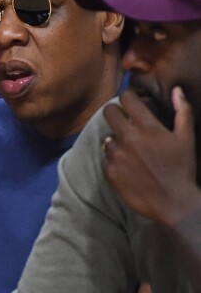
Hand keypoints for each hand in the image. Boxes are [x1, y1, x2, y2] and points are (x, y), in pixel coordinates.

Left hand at [102, 88, 200, 226]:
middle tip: (124, 120)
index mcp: (147, 127)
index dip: (128, 97)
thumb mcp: (186, 138)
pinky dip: (113, 159)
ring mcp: (116, 155)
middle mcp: (128, 138)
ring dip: (116, 140)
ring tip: (131, 150)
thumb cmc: (182, 169)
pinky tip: (127, 166)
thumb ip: (182, 111)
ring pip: (107, 136)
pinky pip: (105, 157)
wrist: (172, 202)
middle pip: (108, 112)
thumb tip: (175, 90)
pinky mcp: (109, 171)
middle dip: (116, 113)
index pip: (126, 98)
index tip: (132, 102)